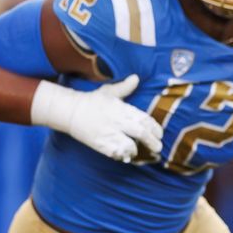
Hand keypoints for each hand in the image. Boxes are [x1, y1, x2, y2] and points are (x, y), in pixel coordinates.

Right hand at [31, 75, 164, 163]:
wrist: (71, 111)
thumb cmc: (92, 101)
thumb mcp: (109, 92)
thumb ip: (124, 87)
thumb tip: (136, 78)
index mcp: (122, 108)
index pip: (144, 119)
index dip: (155, 128)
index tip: (160, 134)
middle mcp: (118, 121)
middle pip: (141, 133)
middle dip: (152, 142)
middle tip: (158, 148)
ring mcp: (109, 133)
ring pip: (130, 145)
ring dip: (136, 149)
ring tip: (137, 150)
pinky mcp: (100, 144)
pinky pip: (116, 153)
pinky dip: (122, 155)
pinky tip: (124, 155)